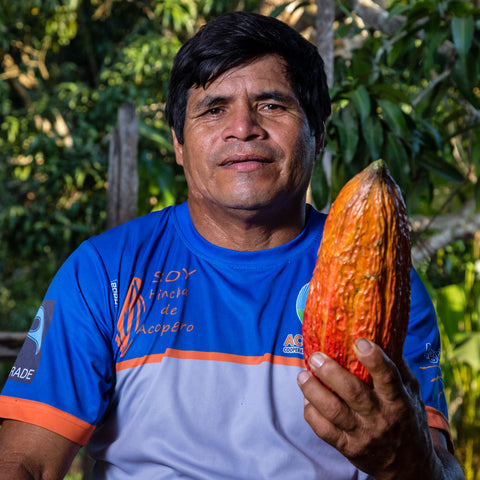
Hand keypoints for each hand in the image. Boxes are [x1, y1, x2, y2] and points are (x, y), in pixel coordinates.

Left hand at [297, 338, 443, 479]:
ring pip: (334, 412)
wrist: (410, 466)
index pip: (388, 378)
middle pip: (353, 393)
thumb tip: (381, 333)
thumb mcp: (411, 393)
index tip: (359, 341)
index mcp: (398, 401)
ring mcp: (363, 435)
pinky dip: (311, 413)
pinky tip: (306, 399)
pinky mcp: (349, 448)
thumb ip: (397, 367)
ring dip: (314, 391)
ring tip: (303, 375)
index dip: (374, 359)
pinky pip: (324, 431)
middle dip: (331, 372)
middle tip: (315, 357)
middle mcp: (380, 418)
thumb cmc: (407, 418)